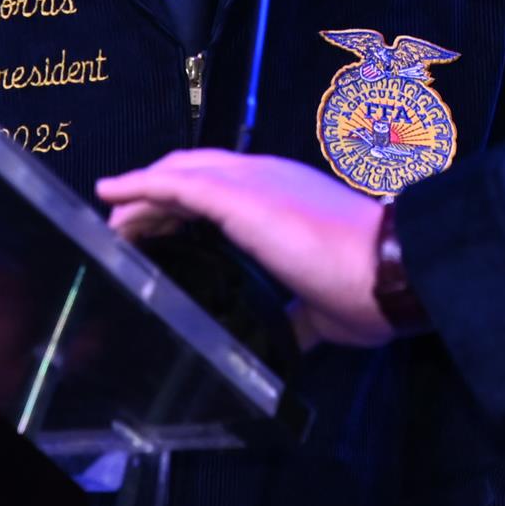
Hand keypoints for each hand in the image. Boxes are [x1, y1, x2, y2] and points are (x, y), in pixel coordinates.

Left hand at [96, 151, 395, 347]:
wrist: (392, 268)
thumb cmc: (368, 285)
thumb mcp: (322, 303)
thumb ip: (299, 312)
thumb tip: (289, 332)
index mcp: (288, 194)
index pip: (224, 186)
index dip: (186, 202)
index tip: (160, 226)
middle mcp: (267, 177)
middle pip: (194, 173)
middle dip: (156, 196)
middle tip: (124, 221)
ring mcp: (254, 182)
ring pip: (179, 174)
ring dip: (141, 194)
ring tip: (112, 214)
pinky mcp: (241, 197)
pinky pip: (177, 184)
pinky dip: (140, 186)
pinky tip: (114, 194)